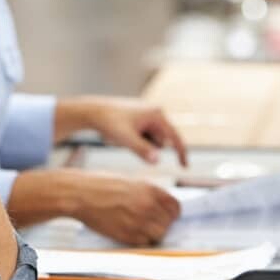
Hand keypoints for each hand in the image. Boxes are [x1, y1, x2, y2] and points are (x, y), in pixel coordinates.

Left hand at [56, 96, 187, 166]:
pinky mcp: (141, 116)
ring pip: (152, 139)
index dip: (181, 153)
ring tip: (124, 136)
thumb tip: (157, 161)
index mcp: (157, 114)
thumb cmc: (109, 123)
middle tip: (128, 140)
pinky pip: (144, 135)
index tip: (185, 167)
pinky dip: (137, 139)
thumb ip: (142, 150)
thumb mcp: (126, 140)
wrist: (93, 111)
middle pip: (161, 140)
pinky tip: (123, 133)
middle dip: (149, 147)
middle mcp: (156, 111)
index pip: (174, 138)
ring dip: (142, 143)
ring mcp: (148, 113)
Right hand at [71, 172, 180, 244]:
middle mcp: (148, 206)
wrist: (80, 194)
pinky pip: (144, 242)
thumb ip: (147, 193)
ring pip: (159, 234)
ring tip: (141, 228)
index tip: (168, 216)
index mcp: (150, 190)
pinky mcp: (127, 235)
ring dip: (153, 233)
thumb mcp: (130, 182)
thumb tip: (160, 206)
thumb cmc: (100, 185)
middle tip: (151, 222)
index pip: (175, 207)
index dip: (173, 213)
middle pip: (168, 223)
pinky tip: (131, 231)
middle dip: (162, 223)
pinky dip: (141, 239)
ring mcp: (138, 221)